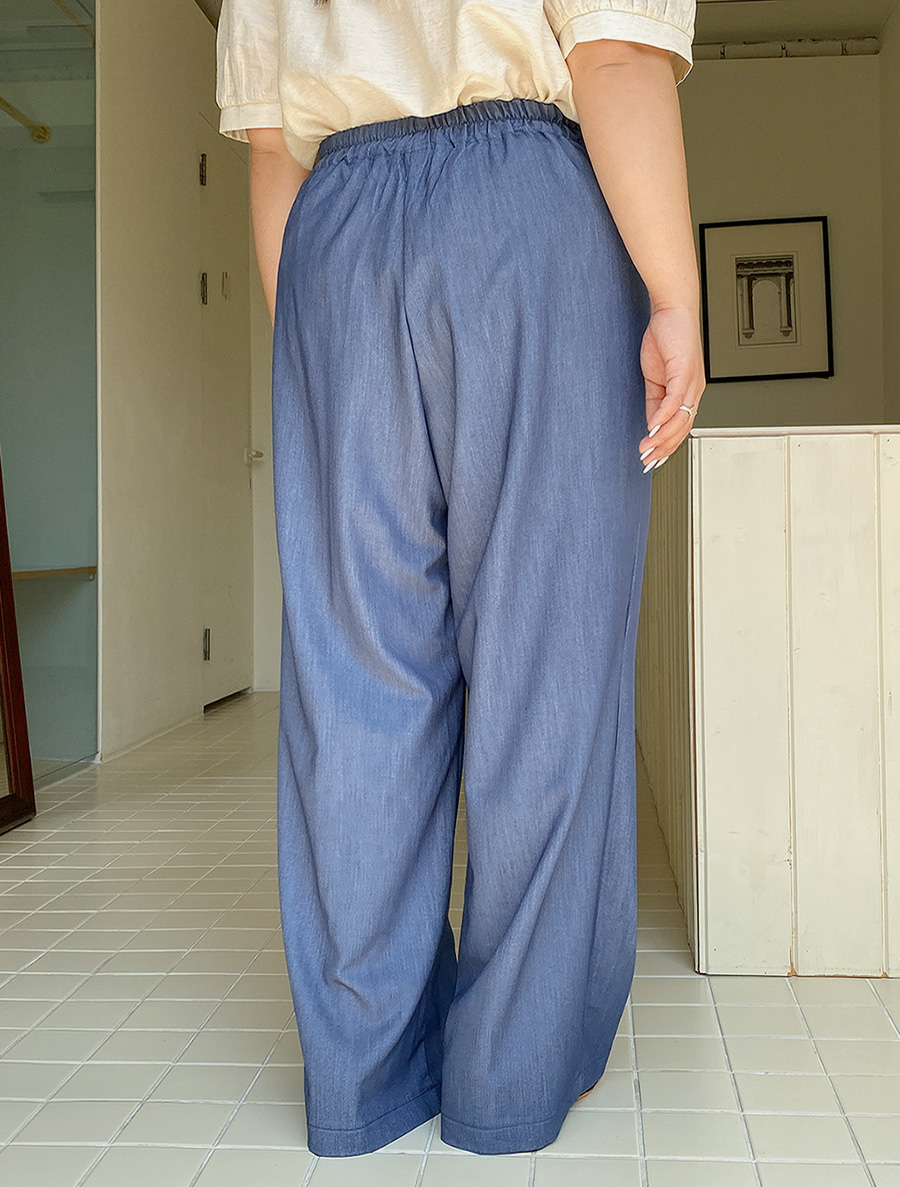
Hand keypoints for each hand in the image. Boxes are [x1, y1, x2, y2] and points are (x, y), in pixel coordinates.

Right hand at [637, 304, 705, 470]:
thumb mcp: (656, 378)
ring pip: (680, 420)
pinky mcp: (683, 372)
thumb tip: (652, 423)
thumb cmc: (667, 337)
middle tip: (648, 462)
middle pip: (682, 429)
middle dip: (663, 449)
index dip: (666, 446)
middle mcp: (693, 390)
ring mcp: (691, 382)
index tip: (652, 459)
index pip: (680, 428)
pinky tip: (652, 427)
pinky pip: (674, 401)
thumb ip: (655, 401)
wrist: (673, 310)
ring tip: (647, 448)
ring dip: (662, 437)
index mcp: (687, 393)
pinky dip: (663, 417)